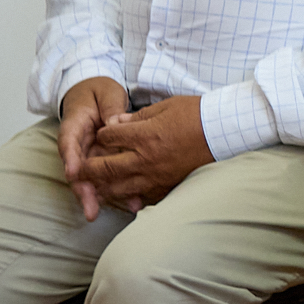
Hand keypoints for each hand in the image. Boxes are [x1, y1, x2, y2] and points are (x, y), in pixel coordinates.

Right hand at [58, 77, 129, 220]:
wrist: (96, 94)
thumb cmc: (99, 92)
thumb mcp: (106, 93)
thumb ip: (110, 107)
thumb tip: (114, 122)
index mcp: (75, 125)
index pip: (69, 142)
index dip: (70, 159)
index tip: (73, 173)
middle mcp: (79, 144)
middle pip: (77, 170)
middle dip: (83, 190)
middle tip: (90, 210)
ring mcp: (90, 153)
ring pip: (92, 178)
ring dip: (100, 196)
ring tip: (109, 212)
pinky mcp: (103, 159)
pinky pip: (109, 176)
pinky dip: (119, 189)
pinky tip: (132, 203)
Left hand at [76, 95, 214, 209]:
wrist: (225, 131)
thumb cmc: (198, 114)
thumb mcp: (165, 106)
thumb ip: (137, 117)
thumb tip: (115, 123)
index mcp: (144, 135)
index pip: (108, 137)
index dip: (102, 134)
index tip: (104, 133)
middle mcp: (145, 158)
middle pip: (104, 168)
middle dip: (88, 169)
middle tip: (78, 170)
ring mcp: (156, 175)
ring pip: (118, 187)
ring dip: (103, 187)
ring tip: (95, 186)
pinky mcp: (168, 185)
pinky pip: (142, 196)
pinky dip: (130, 197)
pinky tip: (125, 196)